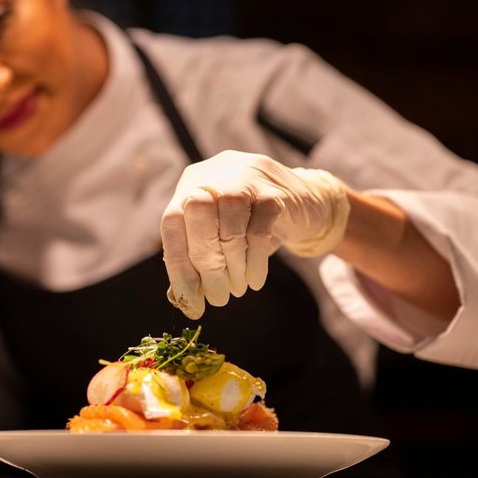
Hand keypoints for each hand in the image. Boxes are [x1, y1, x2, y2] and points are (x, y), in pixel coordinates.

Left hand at [161, 150, 348, 317]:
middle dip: (207, 264)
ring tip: (238, 288)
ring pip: (230, 224)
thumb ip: (198, 259)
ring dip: (233, 266)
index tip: (192, 303)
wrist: (305, 205)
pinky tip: (255, 280)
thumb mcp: (220, 236)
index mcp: (192, 184)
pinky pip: (259, 232)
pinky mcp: (274, 192)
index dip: (179, 267)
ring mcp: (247, 178)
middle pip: (198, 215)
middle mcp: (216, 174)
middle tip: (219, 296)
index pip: (172, 223)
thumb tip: (183, 300)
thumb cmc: (252, 225)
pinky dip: (255, 262)